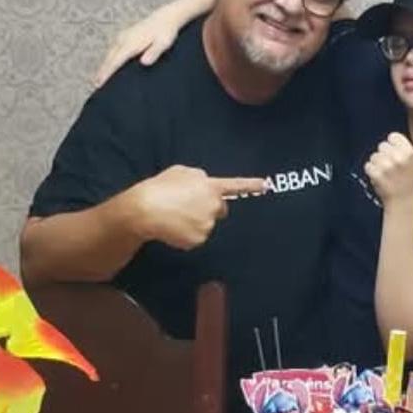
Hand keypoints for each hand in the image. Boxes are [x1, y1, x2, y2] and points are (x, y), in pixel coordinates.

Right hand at [93, 11, 176, 86]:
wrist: (166, 17)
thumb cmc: (166, 32)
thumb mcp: (163, 43)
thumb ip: (154, 53)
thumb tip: (144, 62)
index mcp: (131, 43)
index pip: (115, 61)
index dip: (106, 73)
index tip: (99, 83)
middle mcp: (124, 39)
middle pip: (109, 58)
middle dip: (101, 71)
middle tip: (96, 85)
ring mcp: (123, 36)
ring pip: (110, 54)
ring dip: (104, 65)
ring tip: (99, 79)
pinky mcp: (125, 36)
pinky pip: (113, 50)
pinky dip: (109, 59)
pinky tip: (109, 65)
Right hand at [128, 165, 264, 249]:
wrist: (145, 210)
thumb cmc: (159, 188)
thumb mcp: (180, 172)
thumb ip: (197, 177)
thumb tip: (203, 183)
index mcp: (210, 186)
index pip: (236, 185)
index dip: (252, 185)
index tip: (267, 184)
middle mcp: (214, 205)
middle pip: (220, 209)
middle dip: (209, 209)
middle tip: (188, 206)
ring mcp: (207, 224)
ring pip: (206, 224)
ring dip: (195, 221)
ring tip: (174, 215)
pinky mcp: (198, 239)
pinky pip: (195, 237)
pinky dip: (186, 235)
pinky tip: (173, 227)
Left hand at [364, 131, 412, 203]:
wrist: (402, 201)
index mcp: (410, 153)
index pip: (392, 137)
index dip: (394, 145)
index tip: (398, 156)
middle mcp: (399, 158)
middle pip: (382, 146)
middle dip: (386, 155)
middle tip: (393, 167)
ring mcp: (387, 167)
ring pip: (374, 156)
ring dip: (378, 164)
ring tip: (387, 173)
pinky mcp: (377, 175)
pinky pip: (368, 166)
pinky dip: (371, 172)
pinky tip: (380, 178)